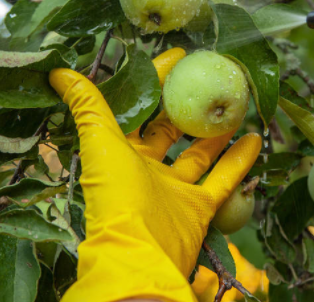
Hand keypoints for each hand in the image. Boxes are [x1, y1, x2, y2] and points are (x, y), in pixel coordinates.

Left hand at [48, 48, 261, 301]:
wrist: (142, 255)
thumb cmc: (117, 196)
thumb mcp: (101, 143)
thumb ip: (87, 106)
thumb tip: (58, 71)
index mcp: (122, 152)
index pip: (141, 107)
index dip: (157, 80)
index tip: (179, 56)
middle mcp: (147, 169)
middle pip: (171, 129)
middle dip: (188, 104)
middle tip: (211, 78)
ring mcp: (174, 189)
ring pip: (199, 153)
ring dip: (216, 131)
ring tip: (235, 104)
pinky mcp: (199, 208)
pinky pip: (222, 179)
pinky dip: (239, 160)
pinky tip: (255, 138)